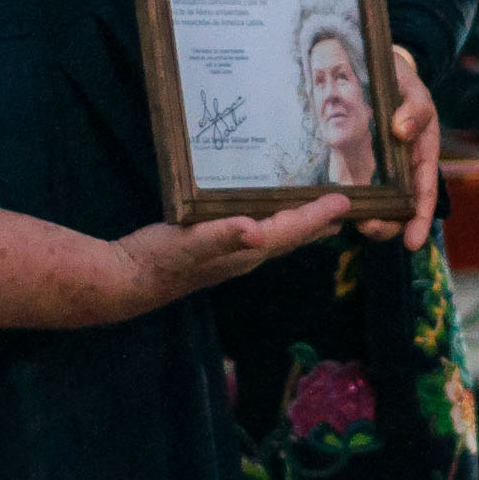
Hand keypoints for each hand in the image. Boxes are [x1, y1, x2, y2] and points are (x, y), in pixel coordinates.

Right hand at [108, 194, 355, 315]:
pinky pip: (259, 233)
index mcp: (245, 250)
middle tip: (350, 206)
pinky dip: (275, 221)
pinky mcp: (218, 249)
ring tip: (324, 211)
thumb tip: (256, 230)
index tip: (345, 200)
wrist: (128, 279)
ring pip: (279, 237)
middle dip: (321, 223)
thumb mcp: (188, 244)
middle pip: (293, 237)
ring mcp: (232, 254)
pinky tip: (270, 212)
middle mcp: (245, 255)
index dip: (318, 216)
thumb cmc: (158, 259)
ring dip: (303, 225)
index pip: (291, 231)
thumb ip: (221, 237)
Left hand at [366, 43, 441, 249]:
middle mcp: (403, 165)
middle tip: (370, 229)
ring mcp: (380, 166)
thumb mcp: (412, 87)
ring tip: (355, 224)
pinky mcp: (357, 162)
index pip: (424, 190)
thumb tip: (403, 131)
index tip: (412, 241)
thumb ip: (415, 107)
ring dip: (371, 219)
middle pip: (402, 206)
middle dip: (389, 225)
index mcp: (422, 150)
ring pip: (380, 203)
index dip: (420, 217)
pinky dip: (351, 202)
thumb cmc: (398, 78)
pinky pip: (356, 188)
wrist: (371, 64)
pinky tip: (337, 211)